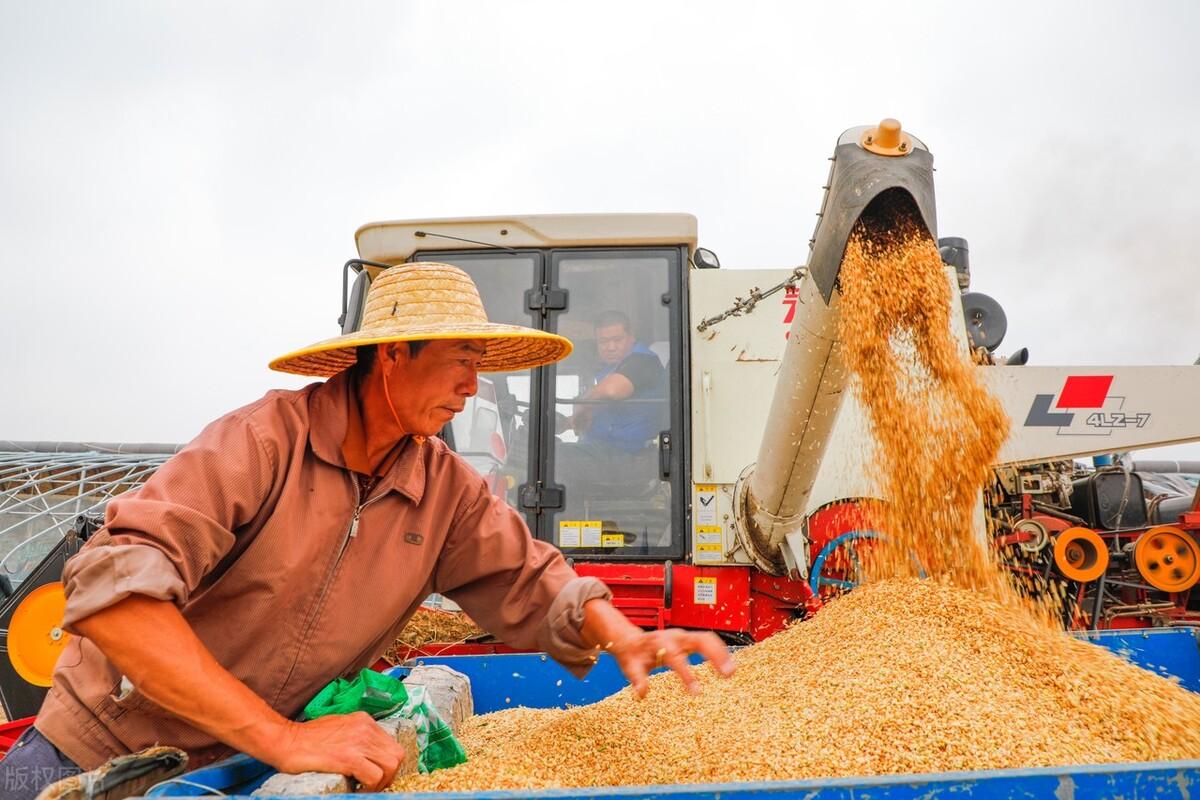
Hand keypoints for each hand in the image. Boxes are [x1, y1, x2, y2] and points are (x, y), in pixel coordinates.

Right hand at [267, 712, 406, 790]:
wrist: (286, 741)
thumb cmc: (307, 738)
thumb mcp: (339, 727)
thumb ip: (357, 735)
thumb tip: (369, 754)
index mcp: (364, 721)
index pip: (392, 744)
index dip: (388, 764)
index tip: (378, 775)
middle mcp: (365, 728)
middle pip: (396, 755)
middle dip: (389, 774)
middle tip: (373, 785)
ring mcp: (358, 742)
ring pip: (390, 766)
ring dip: (381, 783)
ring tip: (365, 788)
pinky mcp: (348, 758)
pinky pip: (374, 777)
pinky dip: (369, 788)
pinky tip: (356, 789)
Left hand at [607, 628, 733, 698]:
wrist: (630, 640)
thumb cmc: (632, 655)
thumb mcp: (630, 668)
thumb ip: (637, 679)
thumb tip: (642, 694)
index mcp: (659, 643)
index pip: (676, 658)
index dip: (687, 675)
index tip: (697, 693)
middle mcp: (675, 636)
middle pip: (699, 639)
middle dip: (715, 654)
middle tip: (728, 673)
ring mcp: (684, 636)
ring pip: (707, 638)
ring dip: (722, 652)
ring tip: (733, 670)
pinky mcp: (689, 639)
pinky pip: (708, 640)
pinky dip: (719, 650)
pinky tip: (728, 664)